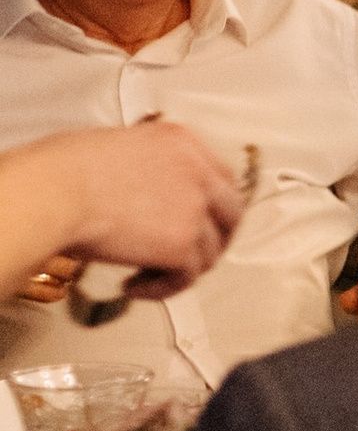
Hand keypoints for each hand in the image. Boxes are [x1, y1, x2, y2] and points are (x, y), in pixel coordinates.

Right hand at [56, 124, 244, 295]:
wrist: (54, 192)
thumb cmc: (65, 170)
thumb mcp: (121, 148)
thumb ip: (150, 168)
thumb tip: (151, 197)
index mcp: (183, 142)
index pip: (222, 179)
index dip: (213, 207)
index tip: (199, 224)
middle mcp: (198, 172)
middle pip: (231, 216)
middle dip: (213, 241)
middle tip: (187, 257)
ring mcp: (195, 209)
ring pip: (211, 253)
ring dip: (181, 269)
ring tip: (145, 274)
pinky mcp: (182, 245)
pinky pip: (186, 278)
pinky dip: (162, 288)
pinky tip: (134, 287)